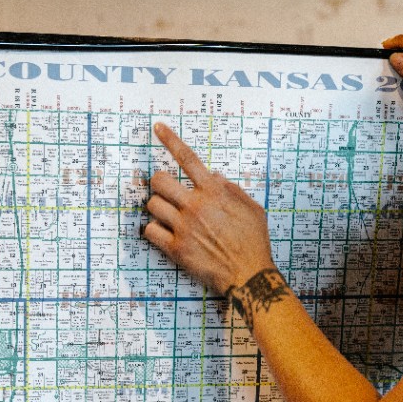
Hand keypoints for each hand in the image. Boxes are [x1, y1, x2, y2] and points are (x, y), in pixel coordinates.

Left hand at [143, 122, 276, 295]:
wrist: (249, 274)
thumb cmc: (253, 242)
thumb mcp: (252, 208)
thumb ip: (231, 189)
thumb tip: (213, 176)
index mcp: (214, 192)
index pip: (187, 158)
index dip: (169, 139)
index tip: (157, 127)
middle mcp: (195, 206)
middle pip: (159, 181)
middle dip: (159, 184)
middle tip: (166, 193)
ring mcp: (183, 227)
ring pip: (152, 205)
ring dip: (157, 208)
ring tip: (169, 216)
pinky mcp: (175, 248)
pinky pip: (149, 230)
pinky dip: (153, 230)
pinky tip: (164, 233)